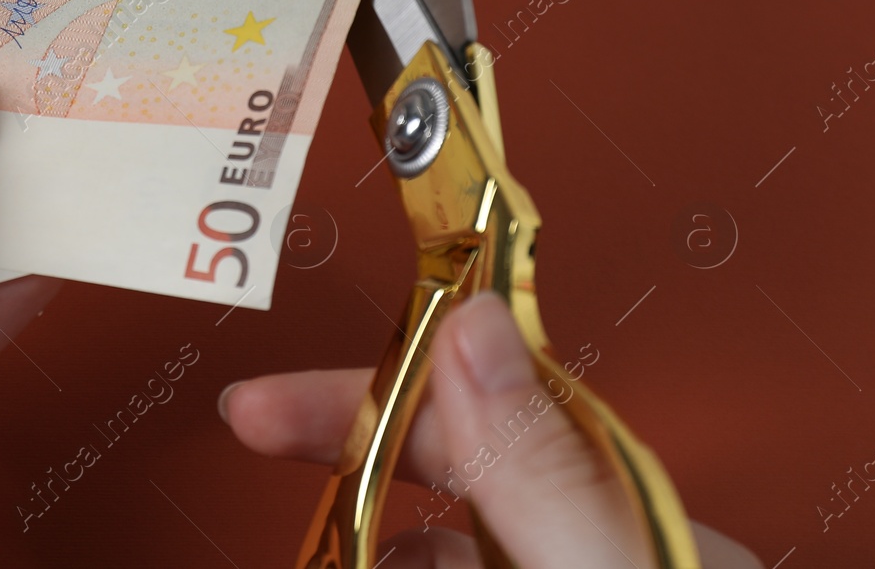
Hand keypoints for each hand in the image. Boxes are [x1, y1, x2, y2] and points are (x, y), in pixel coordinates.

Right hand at [220, 292, 760, 567]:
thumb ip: (544, 471)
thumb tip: (469, 329)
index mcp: (617, 516)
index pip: (469, 407)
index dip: (355, 397)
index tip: (257, 410)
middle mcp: (577, 555)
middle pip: (430, 490)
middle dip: (344, 488)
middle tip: (266, 477)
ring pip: (421, 558)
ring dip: (359, 547)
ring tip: (324, 544)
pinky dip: (387, 565)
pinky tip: (358, 559)